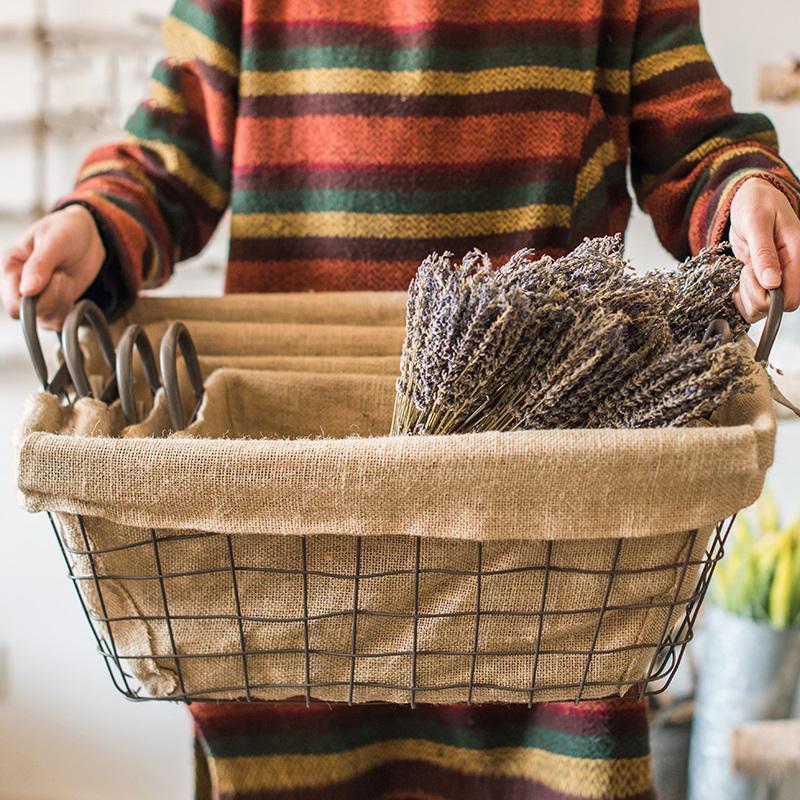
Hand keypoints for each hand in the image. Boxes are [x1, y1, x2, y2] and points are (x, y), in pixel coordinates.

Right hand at [1, 205, 105, 329]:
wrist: (87, 234)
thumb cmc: (67, 229)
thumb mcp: (54, 240)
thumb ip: (40, 264)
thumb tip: (27, 290)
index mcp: (10, 266)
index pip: (12, 303)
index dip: (34, 300)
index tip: (55, 277)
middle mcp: (18, 286)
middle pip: (29, 316)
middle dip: (52, 299)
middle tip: (63, 276)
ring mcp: (36, 298)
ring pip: (46, 320)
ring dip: (63, 302)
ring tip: (66, 278)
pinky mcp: (54, 304)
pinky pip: (59, 321)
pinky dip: (70, 309)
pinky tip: (71, 288)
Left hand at [729, 177, 799, 321]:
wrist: (752, 200)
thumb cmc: (756, 205)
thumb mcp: (756, 223)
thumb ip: (763, 253)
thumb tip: (772, 283)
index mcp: (798, 255)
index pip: (791, 298)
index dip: (767, 295)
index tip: (751, 273)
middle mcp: (791, 270)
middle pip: (776, 306)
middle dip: (754, 293)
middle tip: (746, 269)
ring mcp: (779, 277)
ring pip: (763, 308)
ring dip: (747, 295)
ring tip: (745, 270)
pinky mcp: (766, 280)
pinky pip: (754, 303)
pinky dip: (742, 296)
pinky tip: (741, 278)